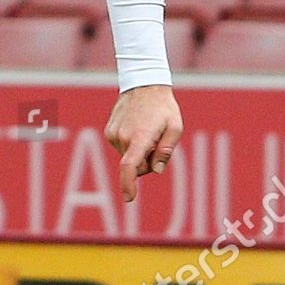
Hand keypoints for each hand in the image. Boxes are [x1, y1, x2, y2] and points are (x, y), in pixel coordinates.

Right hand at [104, 85, 182, 202]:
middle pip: (136, 166)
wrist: (144, 85)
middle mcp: (123, 137)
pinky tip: (137, 128)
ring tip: (147, 131)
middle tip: (158, 143)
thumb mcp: (175, 128)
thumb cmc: (163, 108)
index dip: (128, 184)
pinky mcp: (109, 132)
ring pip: (128, 158)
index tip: (129, 198)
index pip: (129, 166)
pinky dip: (131, 145)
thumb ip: (166, 151)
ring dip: (139, 152)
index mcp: (140, 137)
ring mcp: (113, 134)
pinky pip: (122, 149)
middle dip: (147, 162)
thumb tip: (156, 170)